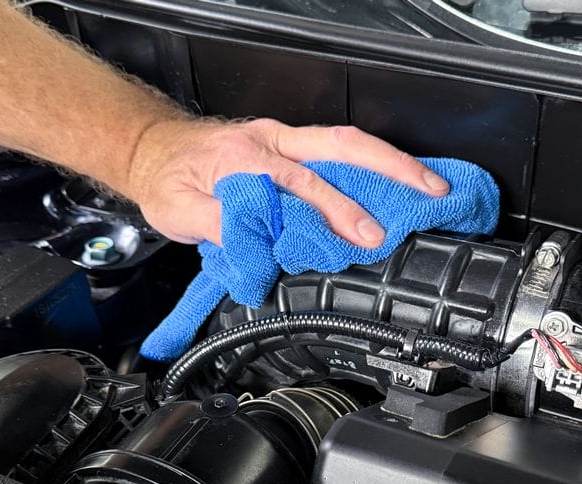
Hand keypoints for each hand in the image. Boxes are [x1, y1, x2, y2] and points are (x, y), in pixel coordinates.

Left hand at [125, 118, 450, 246]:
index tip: (366, 237)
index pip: (301, 184)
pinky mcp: (286, 144)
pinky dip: (370, 162)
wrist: (152, 150)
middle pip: (339, 145)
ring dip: (390, 161)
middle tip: (429, 190)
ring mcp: (281, 138)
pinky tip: (396, 180)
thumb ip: (223, 227)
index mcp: (245, 159)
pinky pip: (334, 148)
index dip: (337, 211)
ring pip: (344, 142)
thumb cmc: (167, 180)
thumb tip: (265, 246)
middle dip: (390, 167)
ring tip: (430, 184)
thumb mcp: (180, 212)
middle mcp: (270, 141)